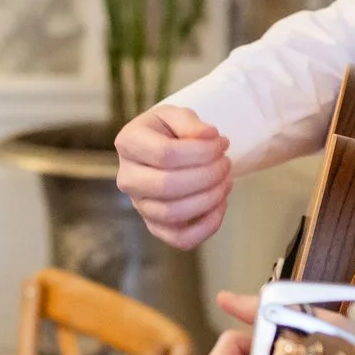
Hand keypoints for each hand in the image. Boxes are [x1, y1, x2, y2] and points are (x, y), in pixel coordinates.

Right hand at [116, 104, 231, 248]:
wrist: (163, 149)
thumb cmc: (170, 131)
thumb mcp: (176, 115)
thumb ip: (190, 122)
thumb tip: (209, 136)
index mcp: (128, 143)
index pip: (165, 155)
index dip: (201, 152)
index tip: (221, 142)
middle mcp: (127, 178)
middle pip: (167, 186)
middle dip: (208, 175)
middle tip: (226, 162)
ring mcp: (140, 206)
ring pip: (173, 214)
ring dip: (210, 198)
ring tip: (226, 180)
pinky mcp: (155, 227)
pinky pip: (180, 239)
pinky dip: (207, 226)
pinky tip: (220, 203)